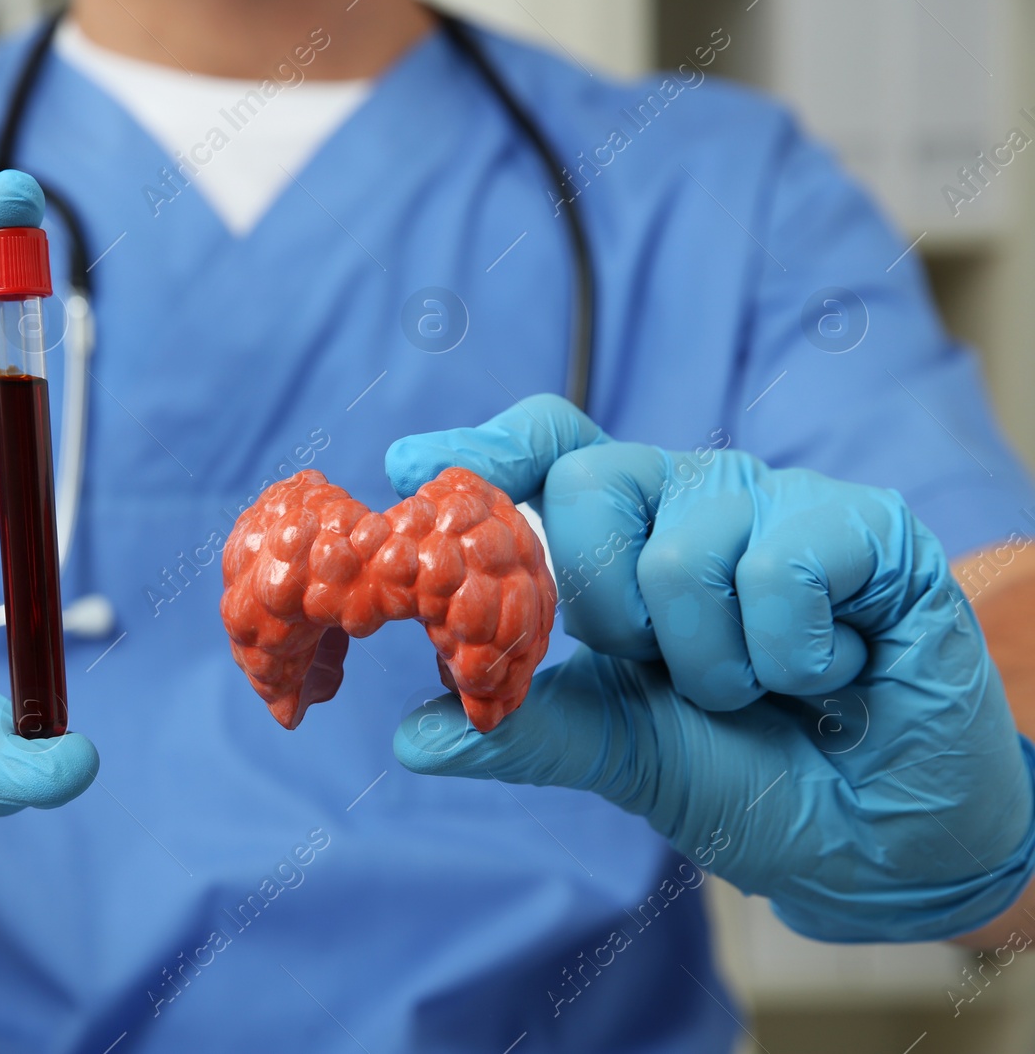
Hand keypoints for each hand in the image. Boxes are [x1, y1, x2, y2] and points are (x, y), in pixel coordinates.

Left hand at [384, 395, 1034, 941]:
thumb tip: (413, 737)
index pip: (547, 450)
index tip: (409, 469)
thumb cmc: (746, 772)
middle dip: (607, 610)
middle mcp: (690, 497)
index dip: (483, 449)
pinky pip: (779, 572)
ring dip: (713, 666)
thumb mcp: (622, 752)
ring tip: (763, 687)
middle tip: (666, 667)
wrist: (877, 837)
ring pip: (679, 554)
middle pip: (586, 484)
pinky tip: (828, 673)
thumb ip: (528, 731)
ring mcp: (774, 503)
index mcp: (625, 533)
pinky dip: (792, 659)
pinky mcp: (863, 524)